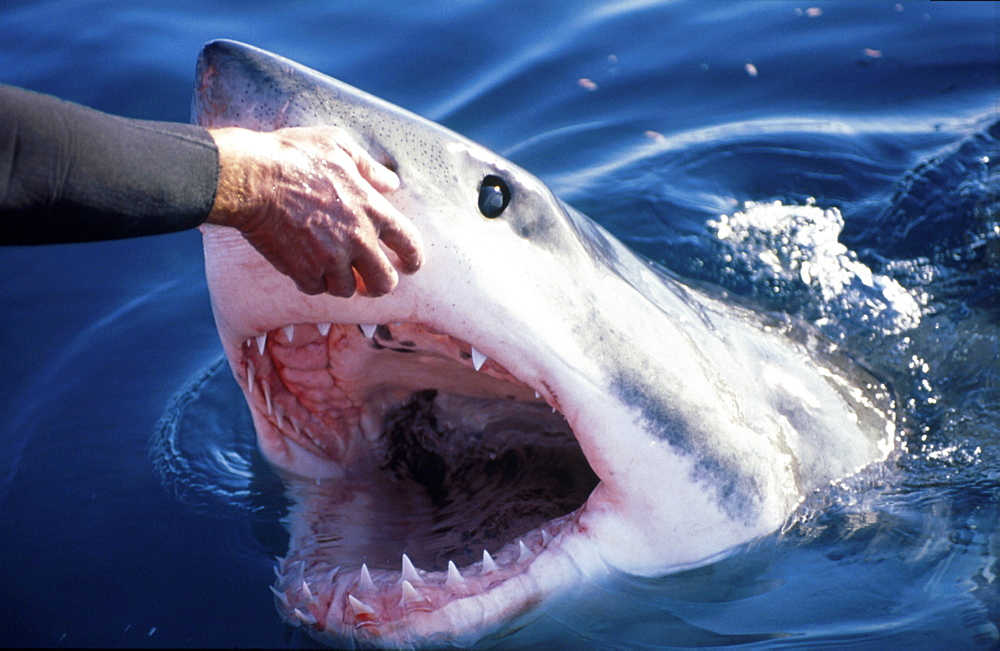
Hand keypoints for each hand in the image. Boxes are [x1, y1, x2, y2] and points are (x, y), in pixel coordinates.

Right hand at [206, 125, 422, 296]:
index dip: (413, 258)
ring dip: (341, 281)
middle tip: (370, 280)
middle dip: (380, 284)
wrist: (251, 178)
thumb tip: (391, 182)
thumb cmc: (293, 156)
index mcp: (372, 209)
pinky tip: (306, 265)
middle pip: (385, 282)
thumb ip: (368, 167)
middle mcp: (358, 239)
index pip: (409, 244)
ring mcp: (330, 259)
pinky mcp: (302, 271)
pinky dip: (313, 281)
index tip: (409, 264)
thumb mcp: (337, 146)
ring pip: (347, 290)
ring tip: (331, 267)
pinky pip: (316, 288)